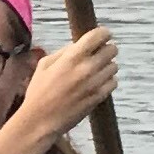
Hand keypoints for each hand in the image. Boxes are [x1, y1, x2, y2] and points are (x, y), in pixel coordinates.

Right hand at [9, 26, 116, 143]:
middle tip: (97, 55)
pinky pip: (114, 82)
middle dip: (105, 50)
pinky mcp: (100, 96)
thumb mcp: (44, 65)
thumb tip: (79, 45)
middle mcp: (87, 68)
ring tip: (93, 72)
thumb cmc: (39, 92)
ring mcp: (96, 83)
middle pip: (112, 49)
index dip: (103, 33)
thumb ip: (64, 52)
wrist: (41, 120)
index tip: (101, 36)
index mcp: (72, 57)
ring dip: (106, 66)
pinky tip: (96, 84)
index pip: (99, 35)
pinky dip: (107, 81)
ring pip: (114, 66)